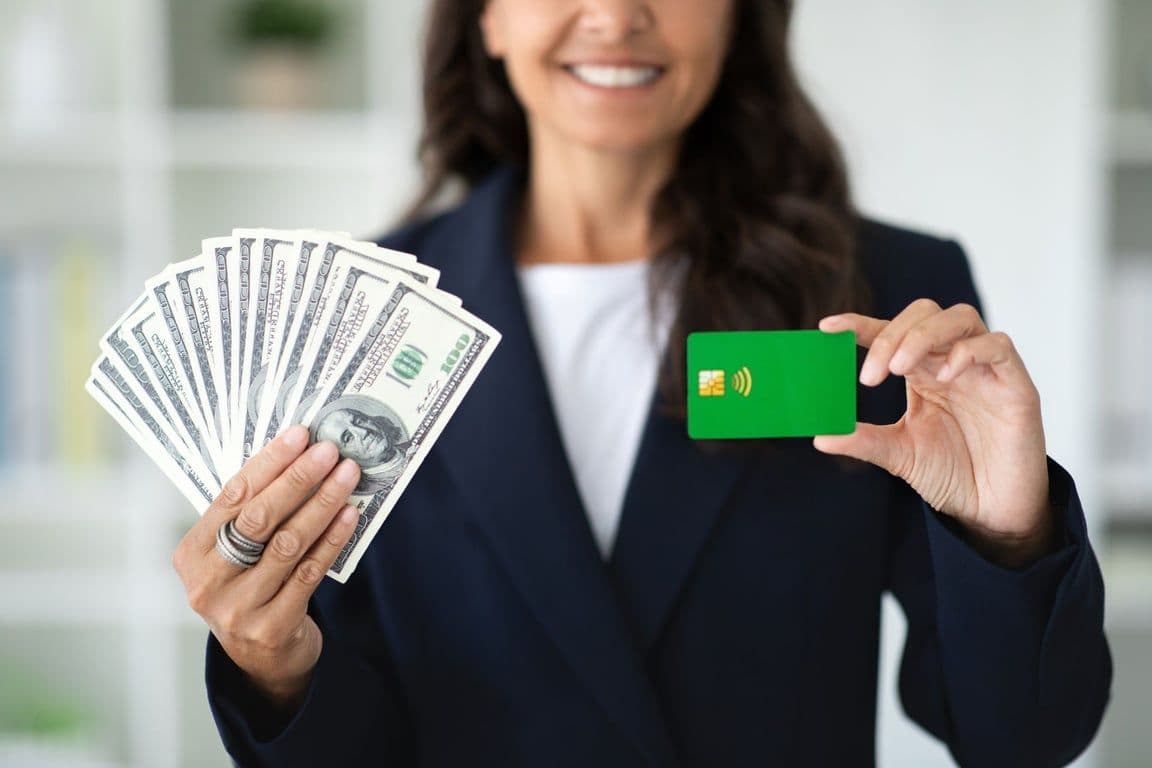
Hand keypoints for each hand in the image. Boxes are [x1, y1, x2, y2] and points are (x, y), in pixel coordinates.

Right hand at [173, 424, 361, 708]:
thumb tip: (296, 453)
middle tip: (328, 450)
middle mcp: (208, 582)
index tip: (299, 435)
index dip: (268, 463)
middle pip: (258, 519)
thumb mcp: (233, 554)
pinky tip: (350, 514)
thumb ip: (251, 514)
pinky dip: (333, 539)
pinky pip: (310, 572)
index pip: (231, 497)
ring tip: (346, 475)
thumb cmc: (250, 587)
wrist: (261, 658)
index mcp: (192, 554)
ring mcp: (239, 608)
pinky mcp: (273, 626)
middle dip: (297, 479)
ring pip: (288, 543)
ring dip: (322, 503)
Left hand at [812, 299, 1054, 566]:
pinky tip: (945, 375)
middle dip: (892, 334)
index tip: (827, 328)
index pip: (892, 332)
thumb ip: (863, 441)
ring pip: (960, 318)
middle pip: (925, 314)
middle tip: (870, 376)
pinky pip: (998, 346)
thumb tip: (819, 437)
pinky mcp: (1016, 385)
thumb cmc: (950, 474)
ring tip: (900, 369)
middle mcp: (952, 362)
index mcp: (923, 372)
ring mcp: (985, 369)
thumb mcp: (899, 454)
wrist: (991, 511)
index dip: (861, 325)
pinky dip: (968, 351)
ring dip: (923, 336)